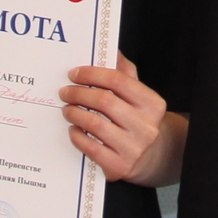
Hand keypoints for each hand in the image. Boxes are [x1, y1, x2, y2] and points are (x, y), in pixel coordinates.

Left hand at [61, 57, 184, 186]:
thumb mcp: (138, 96)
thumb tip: (110, 51)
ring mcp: (134, 149)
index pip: (118, 81)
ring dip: (75, 113)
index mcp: (152, 104)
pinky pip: (91, 148)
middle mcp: (146, 126)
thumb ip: (125, 73)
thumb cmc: (139, 120)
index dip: (92, 74)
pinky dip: (77, 136)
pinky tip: (73, 129)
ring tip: (67, 109)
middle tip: (65, 91)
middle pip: (104, 101)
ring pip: (95, 124)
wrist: (152, 157)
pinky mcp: (120, 166)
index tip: (74, 74)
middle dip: (78, 93)